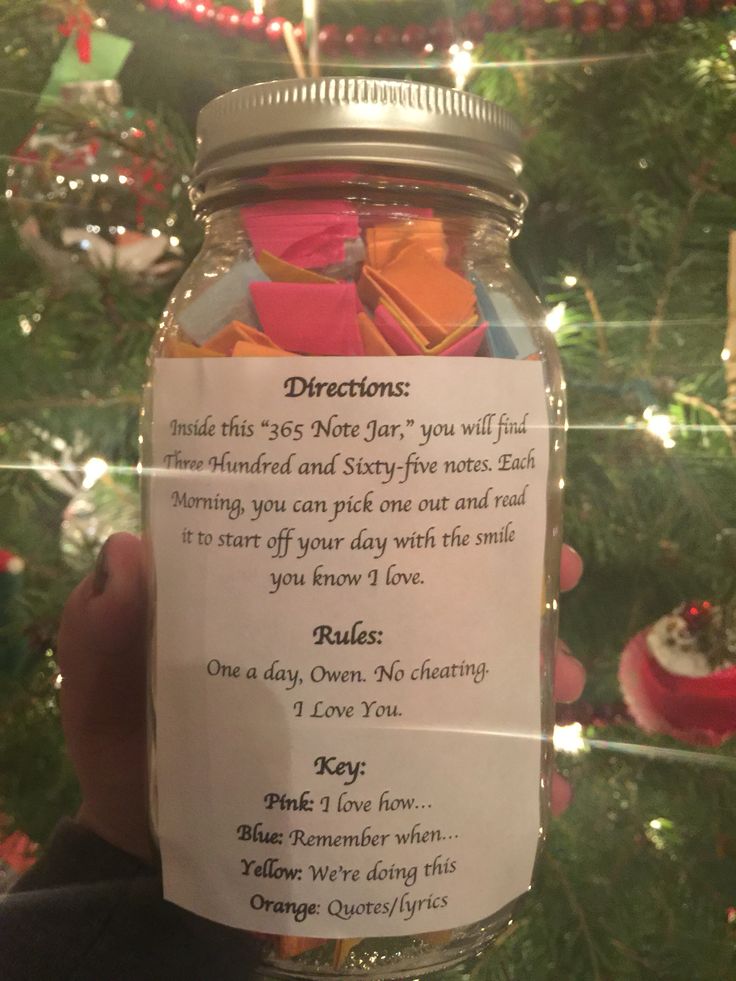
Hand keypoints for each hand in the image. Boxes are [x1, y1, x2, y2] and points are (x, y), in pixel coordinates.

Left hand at [57, 534, 584, 860]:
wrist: (154, 852)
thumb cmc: (134, 750)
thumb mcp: (106, 680)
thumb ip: (106, 625)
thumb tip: (131, 549)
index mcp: (289, 603)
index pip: (361, 537)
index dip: (415, 506)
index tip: (476, 489)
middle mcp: (346, 645)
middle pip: (439, 603)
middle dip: (504, 585)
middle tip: (553, 578)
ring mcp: (377, 713)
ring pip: (471, 682)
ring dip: (526, 676)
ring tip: (558, 683)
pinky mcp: (392, 781)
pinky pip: (467, 774)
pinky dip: (513, 780)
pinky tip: (547, 789)